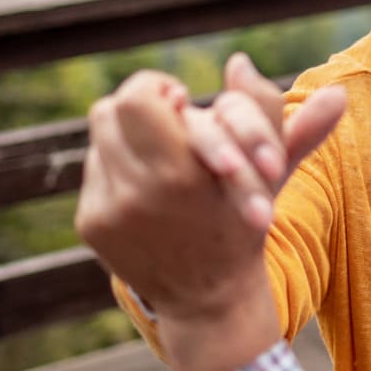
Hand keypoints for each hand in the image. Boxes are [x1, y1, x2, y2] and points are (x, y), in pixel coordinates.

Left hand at [76, 64, 345, 321]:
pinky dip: (119, 165)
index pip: (139, 97)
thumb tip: (273, 71)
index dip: (159, 90)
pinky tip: (147, 180)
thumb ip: (278, 115)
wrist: (209, 299)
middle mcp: (141, 191)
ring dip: (128, 133)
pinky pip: (95, 170)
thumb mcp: (272, 170)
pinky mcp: (93, 223)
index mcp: (186, 173)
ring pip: (101, 136)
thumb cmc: (245, 223)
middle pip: (110, 108)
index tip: (181, 101)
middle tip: (168, 116)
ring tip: (160, 146)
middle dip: (140, 107)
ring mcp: (111, 210)